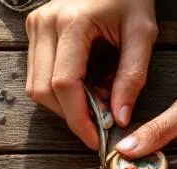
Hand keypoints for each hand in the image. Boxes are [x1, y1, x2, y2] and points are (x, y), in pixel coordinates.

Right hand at [25, 0, 157, 146]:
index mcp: (72, 23)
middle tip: (101, 119)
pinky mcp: (34, 30)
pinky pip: (37, 74)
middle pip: (43, 91)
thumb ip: (132, 77)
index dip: (79, 118)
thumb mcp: (142, 33)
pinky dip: (58, 89)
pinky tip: (84, 85)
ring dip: (64, 104)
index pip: (64, 84)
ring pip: (35, 86)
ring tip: (95, 97)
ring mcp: (35, 26)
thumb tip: (120, 118)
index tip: (96, 138)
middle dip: (71, 114)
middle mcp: (45, 24)